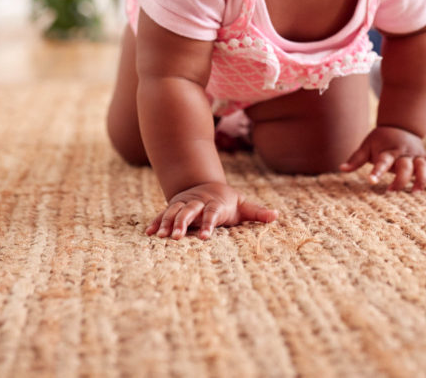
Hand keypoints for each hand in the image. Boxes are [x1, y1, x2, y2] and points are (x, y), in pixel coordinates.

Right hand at [146, 182, 277, 239]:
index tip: (207, 237)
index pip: (212, 214)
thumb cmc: (227, 202)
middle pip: (189, 212)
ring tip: (160, 236)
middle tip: (177, 237)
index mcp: (215, 204)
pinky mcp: (174, 208)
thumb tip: (276, 216)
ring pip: (174, 212)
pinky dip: (156, 222)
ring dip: (167, 223)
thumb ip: (257, 212)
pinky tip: (149, 233)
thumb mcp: (243, 206)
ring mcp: (184, 204)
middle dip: (183, 223)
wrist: (206, 186)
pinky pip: (163, 214)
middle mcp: (198, 203)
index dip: (209, 224)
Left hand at [340, 125, 425, 191]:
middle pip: (405, 167)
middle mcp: (403, 153)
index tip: (371, 181)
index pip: (382, 162)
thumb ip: (356, 159)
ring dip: (421, 179)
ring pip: (422, 166)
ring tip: (415, 192)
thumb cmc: (380, 140)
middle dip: (401, 180)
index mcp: (388, 151)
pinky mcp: (424, 157)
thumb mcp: (366, 146)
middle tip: (391, 190)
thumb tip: (341, 168)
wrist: (399, 125)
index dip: (377, 172)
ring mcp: (415, 155)